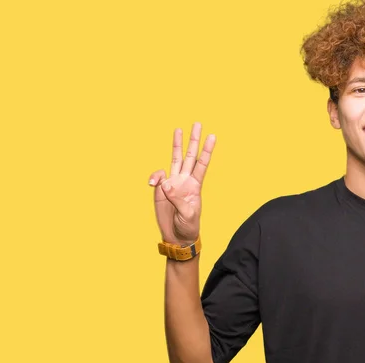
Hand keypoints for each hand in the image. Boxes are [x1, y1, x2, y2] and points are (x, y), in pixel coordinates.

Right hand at [149, 122, 215, 245]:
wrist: (176, 236)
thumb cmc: (187, 226)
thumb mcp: (187, 214)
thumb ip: (177, 198)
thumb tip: (165, 183)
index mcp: (195, 185)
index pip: (202, 164)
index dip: (207, 150)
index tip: (212, 136)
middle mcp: (185, 180)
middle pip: (190, 156)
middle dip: (193, 140)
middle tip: (198, 123)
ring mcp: (173, 183)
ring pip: (175, 159)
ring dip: (177, 145)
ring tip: (178, 129)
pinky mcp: (160, 189)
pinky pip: (157, 177)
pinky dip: (154, 176)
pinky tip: (152, 183)